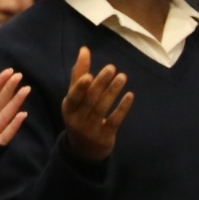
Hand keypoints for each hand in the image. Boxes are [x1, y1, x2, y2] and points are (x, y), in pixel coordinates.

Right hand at [61, 47, 131, 162]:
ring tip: (122, 77)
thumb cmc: (80, 115)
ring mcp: (91, 129)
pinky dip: (122, 108)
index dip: (80, 87)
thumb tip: (84, 49)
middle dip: (100, 84)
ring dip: (112, 92)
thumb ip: (79, 75)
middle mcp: (77, 120)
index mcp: (68, 108)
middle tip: (111, 68)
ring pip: (101, 109)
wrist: (85, 150)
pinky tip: (129, 95)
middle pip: (89, 101)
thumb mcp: (75, 99)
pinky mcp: (105, 136)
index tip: (89, 75)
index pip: (73, 97)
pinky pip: (114, 121)